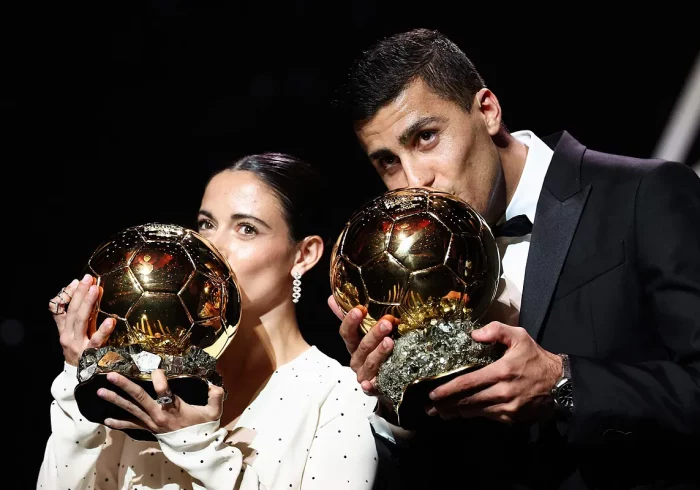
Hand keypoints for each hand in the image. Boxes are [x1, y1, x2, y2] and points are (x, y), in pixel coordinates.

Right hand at [51, 274, 115, 365]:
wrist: (80, 380)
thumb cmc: (79, 352)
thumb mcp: (72, 334)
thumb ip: (72, 314)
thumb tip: (75, 289)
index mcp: (64, 330)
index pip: (62, 309)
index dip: (70, 294)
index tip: (79, 281)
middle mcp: (68, 336)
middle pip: (73, 312)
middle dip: (81, 294)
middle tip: (89, 279)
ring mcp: (78, 346)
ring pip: (81, 322)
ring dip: (88, 304)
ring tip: (96, 290)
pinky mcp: (91, 355)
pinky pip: (97, 341)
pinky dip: (103, 330)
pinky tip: (110, 321)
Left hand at [99, 369, 224, 433]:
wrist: (196, 448)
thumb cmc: (203, 427)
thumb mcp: (213, 412)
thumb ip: (216, 396)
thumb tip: (214, 384)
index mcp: (173, 407)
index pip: (163, 390)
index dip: (158, 379)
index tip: (155, 368)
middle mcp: (158, 414)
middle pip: (139, 397)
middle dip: (124, 385)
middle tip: (111, 375)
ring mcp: (151, 422)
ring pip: (131, 409)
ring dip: (115, 400)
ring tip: (101, 391)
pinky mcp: (148, 428)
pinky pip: (131, 425)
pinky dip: (118, 423)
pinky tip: (106, 419)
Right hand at [329, 296, 396, 393]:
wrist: (387, 379)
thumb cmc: (374, 350)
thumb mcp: (364, 332)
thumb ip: (350, 316)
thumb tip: (332, 297)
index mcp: (353, 345)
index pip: (346, 333)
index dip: (350, 321)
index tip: (360, 309)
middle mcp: (356, 360)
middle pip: (361, 347)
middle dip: (373, 334)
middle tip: (387, 323)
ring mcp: (365, 374)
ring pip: (370, 363)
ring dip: (379, 352)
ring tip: (390, 341)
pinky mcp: (374, 388)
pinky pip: (371, 388)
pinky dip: (369, 386)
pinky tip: (370, 383)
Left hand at [425, 322, 562, 423]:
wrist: (560, 384)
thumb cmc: (536, 358)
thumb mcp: (519, 336)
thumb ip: (496, 330)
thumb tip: (474, 334)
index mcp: (502, 371)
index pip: (468, 382)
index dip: (449, 390)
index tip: (433, 394)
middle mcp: (503, 392)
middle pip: (468, 401)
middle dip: (447, 405)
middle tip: (429, 408)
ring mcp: (507, 407)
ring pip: (476, 411)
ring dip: (457, 412)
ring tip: (442, 412)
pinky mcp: (512, 417)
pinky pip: (488, 416)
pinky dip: (475, 413)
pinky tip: (465, 411)